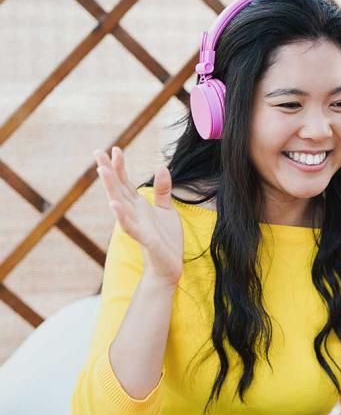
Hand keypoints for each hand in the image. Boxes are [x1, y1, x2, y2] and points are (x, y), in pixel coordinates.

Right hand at [93, 146, 183, 287]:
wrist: (169, 266)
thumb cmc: (166, 239)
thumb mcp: (167, 210)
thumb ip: (163, 190)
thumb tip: (161, 165)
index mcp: (139, 206)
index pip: (126, 183)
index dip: (120, 166)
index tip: (115, 148)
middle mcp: (134, 213)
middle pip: (118, 189)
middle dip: (108, 171)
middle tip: (97, 152)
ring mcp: (137, 226)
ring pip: (120, 204)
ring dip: (110, 188)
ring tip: (102, 171)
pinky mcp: (144, 239)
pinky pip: (130, 226)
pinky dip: (122, 215)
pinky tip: (114, 204)